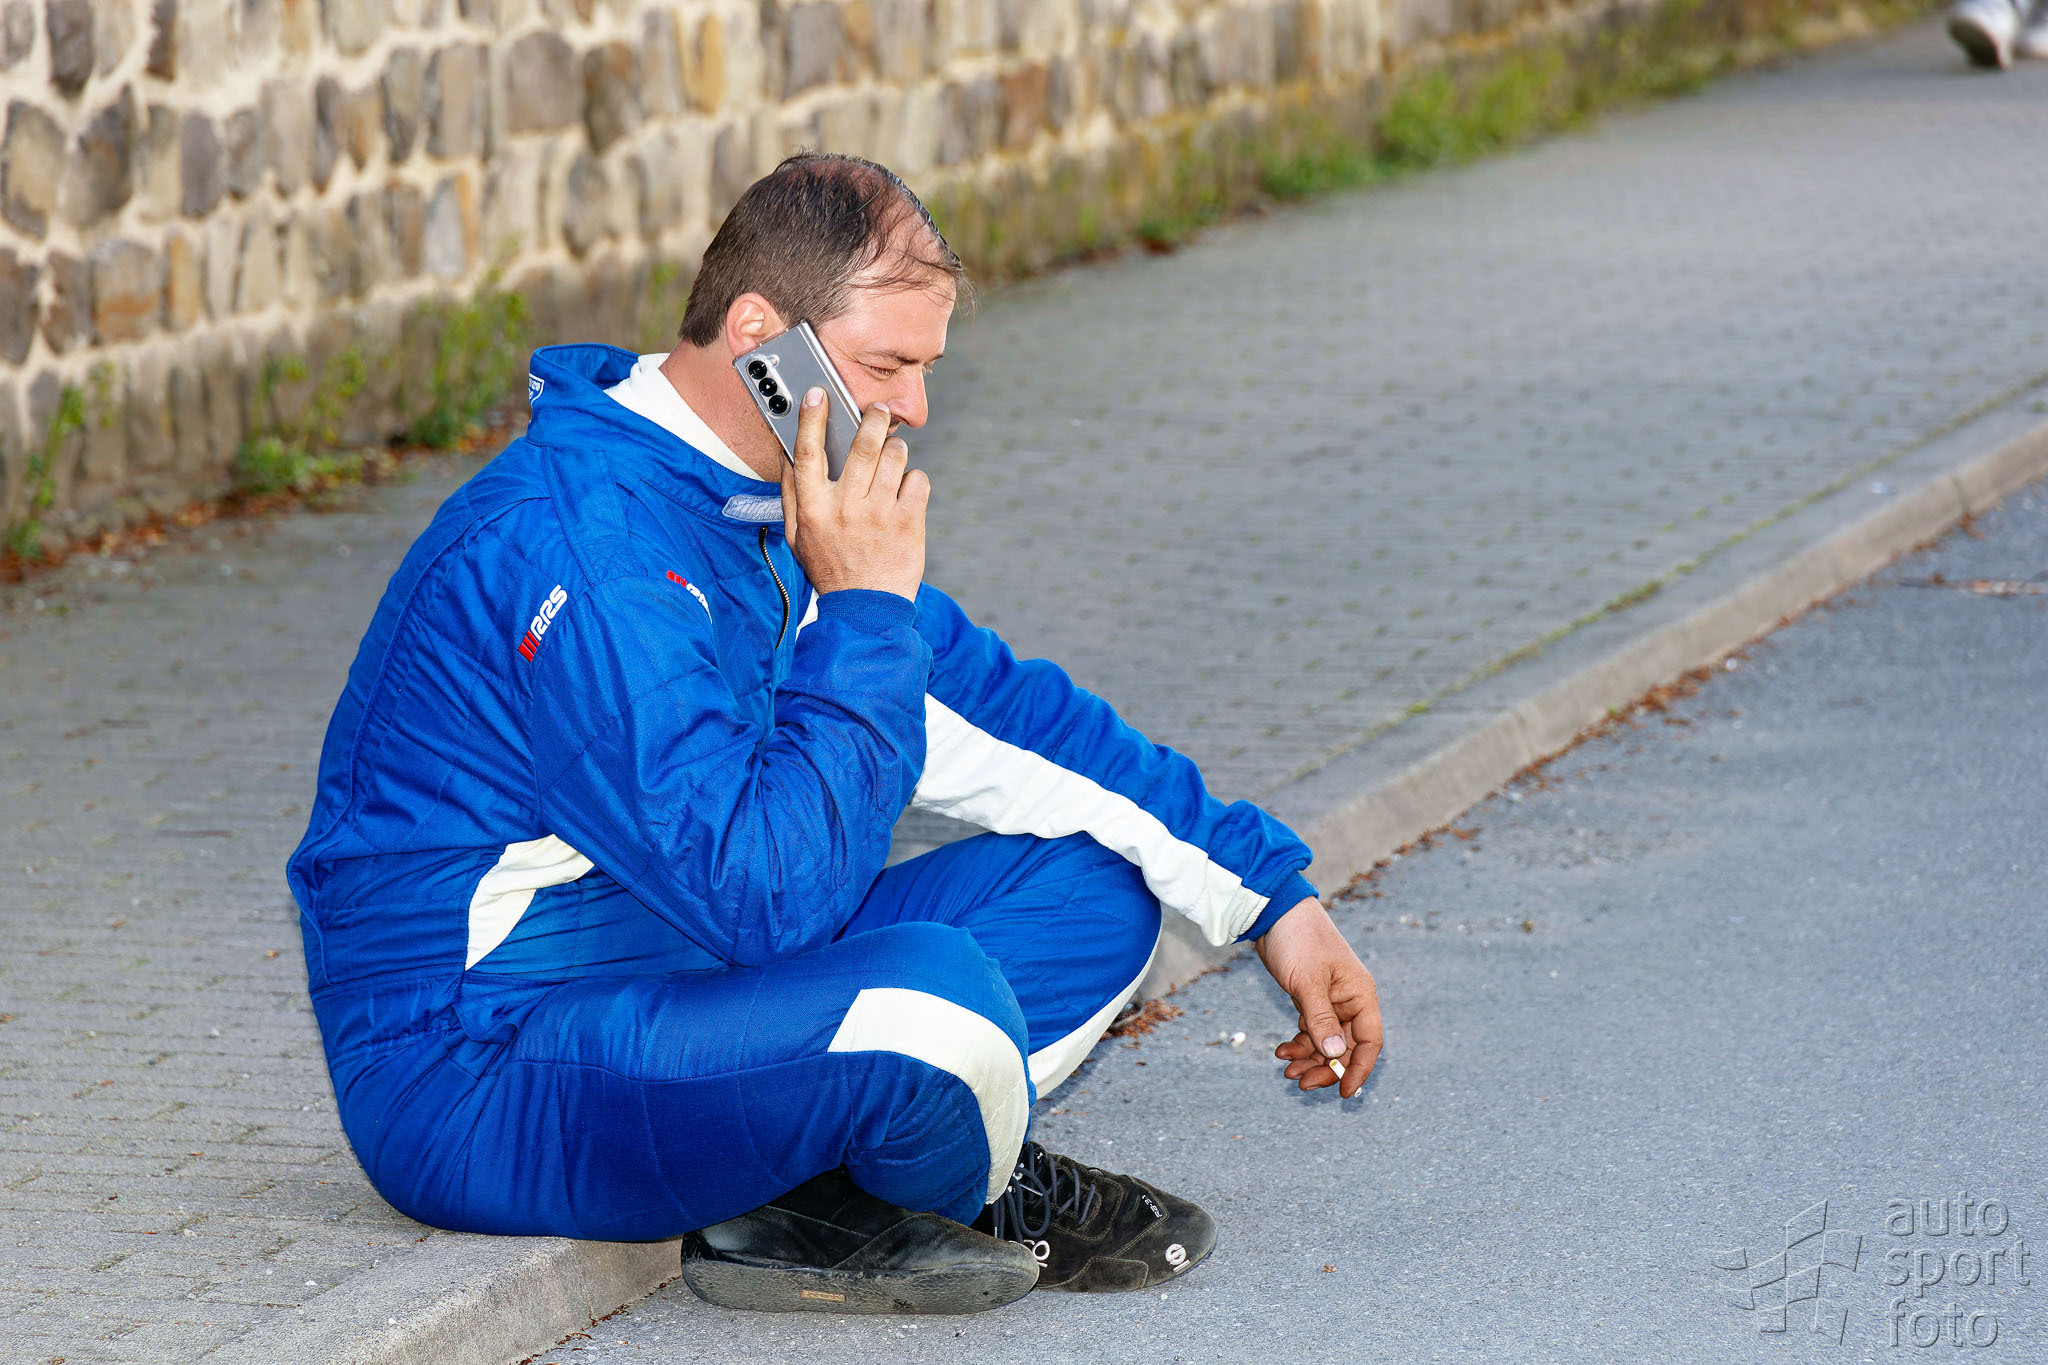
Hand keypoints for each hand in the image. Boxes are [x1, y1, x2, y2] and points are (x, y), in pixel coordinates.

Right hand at [778, 388, 927, 600]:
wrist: (866, 610)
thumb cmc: (831, 569)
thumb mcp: (797, 537)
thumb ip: (791, 495)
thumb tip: (788, 456)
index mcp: (814, 509)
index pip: (808, 453)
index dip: (811, 419)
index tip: (818, 395)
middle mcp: (846, 508)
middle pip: (862, 446)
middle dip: (873, 419)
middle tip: (879, 412)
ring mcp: (880, 515)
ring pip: (895, 457)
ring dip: (895, 450)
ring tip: (891, 460)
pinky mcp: (909, 523)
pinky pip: (918, 480)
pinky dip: (914, 480)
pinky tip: (904, 494)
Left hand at [1256, 896, 1382, 1098]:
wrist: (1274, 912)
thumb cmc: (1298, 940)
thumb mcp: (1307, 982)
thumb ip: (1321, 1019)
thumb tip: (1337, 1054)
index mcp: (1360, 995)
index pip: (1370, 1042)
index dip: (1359, 1070)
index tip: (1344, 1093)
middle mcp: (1350, 1001)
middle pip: (1346, 1047)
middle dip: (1326, 1068)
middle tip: (1300, 1084)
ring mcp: (1330, 1001)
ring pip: (1326, 1042)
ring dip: (1309, 1059)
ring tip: (1286, 1070)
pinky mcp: (1311, 999)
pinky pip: (1311, 1031)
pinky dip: (1299, 1043)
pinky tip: (1281, 1051)